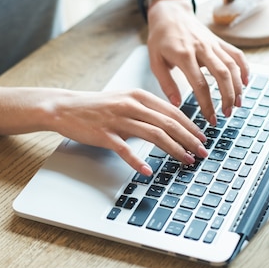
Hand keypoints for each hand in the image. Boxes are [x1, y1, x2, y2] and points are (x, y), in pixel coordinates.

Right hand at [49, 88, 208, 174]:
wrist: (66, 107)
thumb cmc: (97, 106)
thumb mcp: (126, 100)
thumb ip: (147, 110)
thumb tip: (171, 123)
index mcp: (139, 96)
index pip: (173, 112)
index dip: (191, 126)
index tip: (203, 138)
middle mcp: (132, 105)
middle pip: (168, 123)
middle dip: (190, 139)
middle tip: (203, 152)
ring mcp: (118, 119)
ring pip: (154, 135)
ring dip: (174, 149)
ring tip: (187, 161)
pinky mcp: (105, 134)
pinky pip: (125, 150)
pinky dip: (138, 161)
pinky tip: (148, 171)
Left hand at [146, 0, 249, 125]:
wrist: (170, 13)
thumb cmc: (160, 39)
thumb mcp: (155, 61)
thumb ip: (166, 83)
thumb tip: (176, 104)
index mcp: (183, 55)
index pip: (200, 84)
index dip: (207, 104)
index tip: (211, 119)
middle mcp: (201, 48)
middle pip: (222, 75)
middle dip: (228, 97)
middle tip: (228, 114)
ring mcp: (213, 43)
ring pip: (232, 66)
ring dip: (238, 86)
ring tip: (238, 104)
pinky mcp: (219, 41)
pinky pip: (236, 54)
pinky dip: (245, 68)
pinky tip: (246, 83)